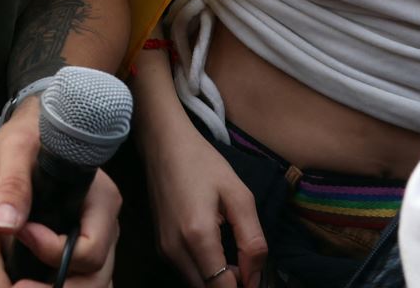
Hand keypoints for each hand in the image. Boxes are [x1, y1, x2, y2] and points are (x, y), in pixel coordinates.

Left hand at [0, 98, 118, 286]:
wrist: (35, 129)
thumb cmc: (30, 135)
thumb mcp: (15, 150)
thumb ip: (12, 184)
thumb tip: (5, 224)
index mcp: (101, 200)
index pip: (90, 248)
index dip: (52, 251)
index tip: (20, 233)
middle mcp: (106, 223)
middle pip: (97, 276)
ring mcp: (98, 238)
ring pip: (94, 283)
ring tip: (21, 287)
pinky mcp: (83, 247)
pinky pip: (84, 280)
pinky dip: (63, 287)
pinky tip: (34, 284)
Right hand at [141, 116, 265, 287]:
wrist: (163, 145)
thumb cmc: (202, 163)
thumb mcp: (239, 195)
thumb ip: (252, 240)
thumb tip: (255, 277)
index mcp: (197, 236)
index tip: (257, 278)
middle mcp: (175, 250)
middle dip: (231, 286)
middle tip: (248, 267)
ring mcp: (165, 250)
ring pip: (197, 285)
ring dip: (218, 281)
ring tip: (236, 261)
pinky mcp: (161, 247)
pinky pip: (187, 273)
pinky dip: (205, 273)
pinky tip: (218, 253)